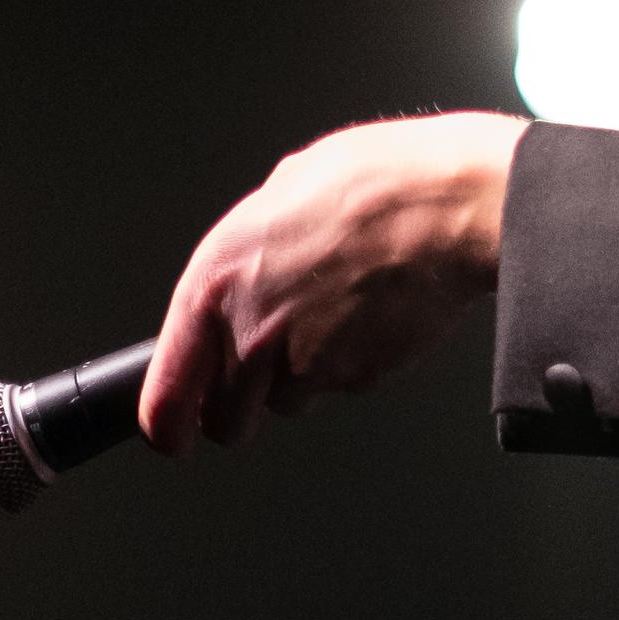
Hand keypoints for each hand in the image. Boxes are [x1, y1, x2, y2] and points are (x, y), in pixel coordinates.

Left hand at [137, 111, 526, 455]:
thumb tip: (248, 268)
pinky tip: (371, 313)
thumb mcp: (281, 194)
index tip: (174, 436)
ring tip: (337, 315)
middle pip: (228, 419)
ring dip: (303, 378)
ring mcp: (306, 364)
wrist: (451, 206)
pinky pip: (343, 386)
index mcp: (216, 283)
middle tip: (267, 374)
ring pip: (289, 403)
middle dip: (243, 406)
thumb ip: (249, 250)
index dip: (169, 425)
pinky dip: (353, 362)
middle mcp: (252, 333)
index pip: (167, 394)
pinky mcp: (358, 378)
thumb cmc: (376, 183)